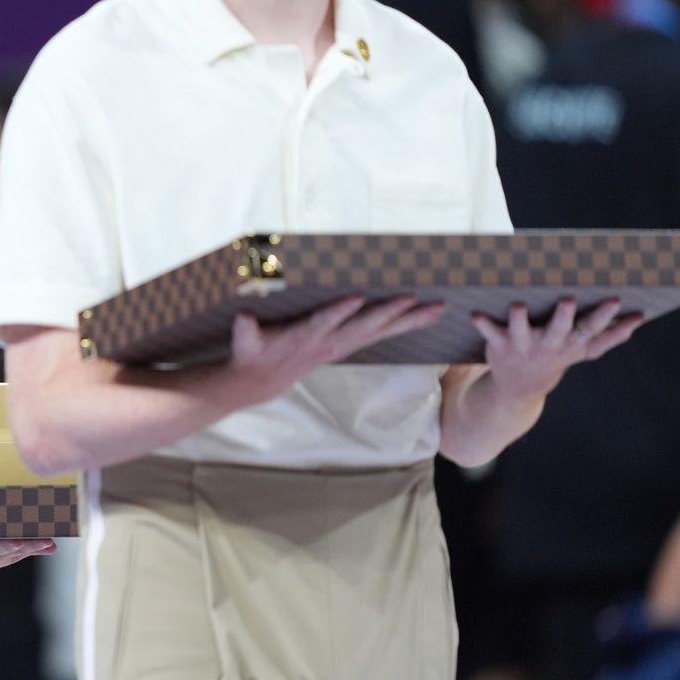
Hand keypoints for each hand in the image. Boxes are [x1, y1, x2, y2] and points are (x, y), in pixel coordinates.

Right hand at [228, 295, 445, 406]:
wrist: (264, 381)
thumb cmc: (253, 353)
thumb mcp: (244, 342)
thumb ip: (244, 330)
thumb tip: (242, 316)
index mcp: (305, 337)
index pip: (323, 323)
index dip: (338, 312)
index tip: (357, 298)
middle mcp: (330, 342)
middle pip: (364, 327)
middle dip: (391, 313)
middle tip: (417, 299)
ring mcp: (342, 345)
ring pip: (381, 332)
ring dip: (410, 321)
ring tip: (438, 309)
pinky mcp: (348, 345)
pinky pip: (382, 334)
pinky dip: (405, 325)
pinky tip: (424, 317)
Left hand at [472, 298, 640, 398]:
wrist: (520, 386)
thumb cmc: (558, 356)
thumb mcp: (585, 350)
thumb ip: (611, 336)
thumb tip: (640, 319)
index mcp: (573, 343)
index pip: (593, 329)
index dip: (606, 317)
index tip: (618, 301)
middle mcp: (550, 344)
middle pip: (560, 330)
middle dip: (565, 316)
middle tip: (568, 300)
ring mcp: (525, 346)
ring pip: (522, 331)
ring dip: (519, 319)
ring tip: (517, 305)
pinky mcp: (501, 345)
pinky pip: (490, 333)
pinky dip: (483, 324)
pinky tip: (476, 314)